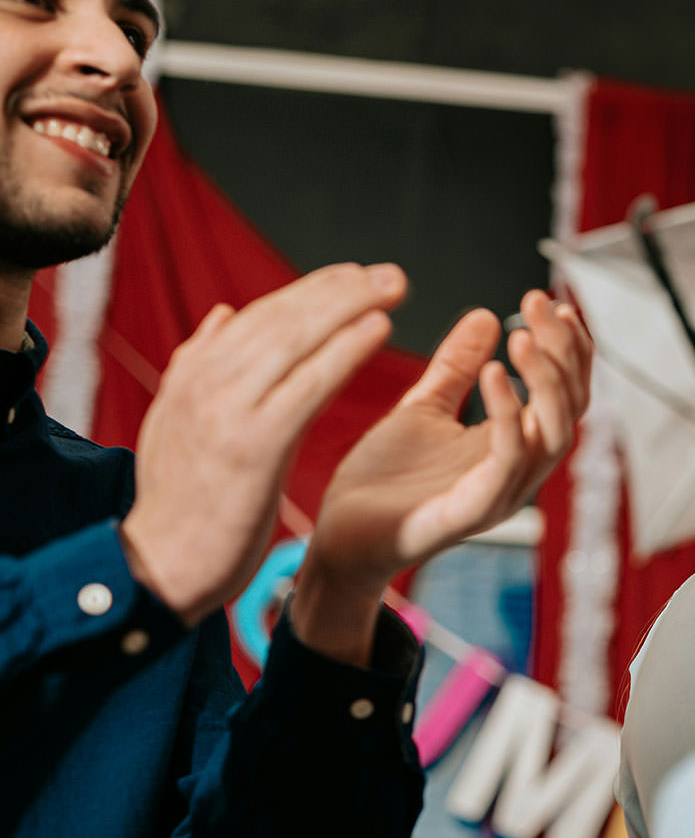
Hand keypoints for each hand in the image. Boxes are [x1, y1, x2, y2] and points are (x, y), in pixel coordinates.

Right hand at [119, 264, 405, 624]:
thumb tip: (225, 315)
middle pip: (282, 317)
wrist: (160, 564)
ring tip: (391, 287)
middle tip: (389, 273)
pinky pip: (308, 385)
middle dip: (339, 289)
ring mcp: (227, 410)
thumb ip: (200, 366)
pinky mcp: (253, 444)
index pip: (261, 315)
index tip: (355, 276)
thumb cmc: (182, 502)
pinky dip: (343, 351)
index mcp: (193, 374)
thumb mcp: (178, 423)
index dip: (313, 291)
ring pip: (295, 339)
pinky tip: (377, 329)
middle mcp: (207, 381)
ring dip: (349, 306)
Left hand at [299, 290, 590, 601]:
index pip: (565, 393)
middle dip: (564, 352)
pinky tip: (493, 374)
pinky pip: (506, 460)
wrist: (340, 536)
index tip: (552, 303)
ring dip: (546, 381)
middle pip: (572, 409)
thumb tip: (486, 316)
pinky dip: (507, 414)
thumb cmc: (383, 482)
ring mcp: (501, 493)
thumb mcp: (422, 406)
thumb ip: (455, 366)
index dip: (569, 349)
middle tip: (538, 304)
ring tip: (522, 337)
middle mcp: (518, 469)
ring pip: (554, 435)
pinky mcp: (472, 510)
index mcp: (512, 444)